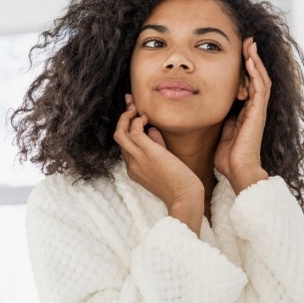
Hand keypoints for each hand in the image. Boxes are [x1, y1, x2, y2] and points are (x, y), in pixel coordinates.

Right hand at [113, 94, 204, 216]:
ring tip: (137, 108)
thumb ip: (156, 146)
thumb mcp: (163, 163)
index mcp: (134, 169)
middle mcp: (131, 164)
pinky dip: (138, 121)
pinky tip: (147, 118)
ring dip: (127, 117)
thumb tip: (153, 129)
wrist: (185, 197)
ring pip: (120, 133)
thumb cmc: (179, 183)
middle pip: (118, 137)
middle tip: (131, 105)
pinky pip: (134, 131)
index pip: (124, 145)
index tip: (132, 114)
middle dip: (123, 118)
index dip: (126, 128)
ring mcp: (137, 159)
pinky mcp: (147, 153)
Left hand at [214, 37, 270, 192]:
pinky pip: (260, 88)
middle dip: (253, 58)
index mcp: (246, 113)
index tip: (239, 52)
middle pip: (257, 77)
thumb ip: (220, 120)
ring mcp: (259, 110)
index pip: (248, 84)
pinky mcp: (258, 113)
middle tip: (248, 41)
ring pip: (261, 79)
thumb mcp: (220, 132)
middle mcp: (255, 109)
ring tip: (250, 44)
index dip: (245, 68)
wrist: (238, 171)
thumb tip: (208, 109)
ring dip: (256, 61)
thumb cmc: (228, 158)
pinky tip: (250, 61)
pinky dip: (256, 73)